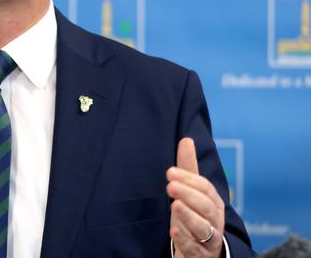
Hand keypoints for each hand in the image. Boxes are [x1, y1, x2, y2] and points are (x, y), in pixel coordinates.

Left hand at [167, 138, 224, 257]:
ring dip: (188, 216)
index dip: (189, 179)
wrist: (201, 252)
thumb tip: (186, 139)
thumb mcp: (192, 192)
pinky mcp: (200, 255)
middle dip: (189, 195)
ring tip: (174, 205)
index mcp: (214, 203)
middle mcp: (215, 220)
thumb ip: (188, 168)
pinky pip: (194, 248)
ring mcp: (209, 239)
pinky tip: (173, 230)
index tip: (170, 172)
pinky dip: (184, 239)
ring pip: (203, 228)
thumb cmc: (196, 216)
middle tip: (170, 186)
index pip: (205, 188)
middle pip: (205, 207)